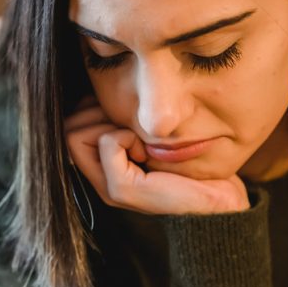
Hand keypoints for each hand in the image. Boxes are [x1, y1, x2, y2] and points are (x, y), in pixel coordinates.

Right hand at [64, 101, 249, 215]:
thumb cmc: (192, 166)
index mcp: (106, 167)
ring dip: (106, 124)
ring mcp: (108, 186)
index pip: (72, 123)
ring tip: (136, 139)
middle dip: (95, 115)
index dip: (94, 111)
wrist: (219, 201)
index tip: (128, 123)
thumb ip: (127, 120)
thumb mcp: (153, 136)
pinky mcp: (121, 190)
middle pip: (68, 128)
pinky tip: (145, 151)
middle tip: (130, 128)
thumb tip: (102, 86)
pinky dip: (124, 136)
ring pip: (75, 133)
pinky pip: (107, 141)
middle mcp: (101, 179)